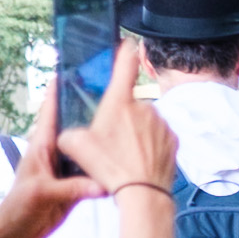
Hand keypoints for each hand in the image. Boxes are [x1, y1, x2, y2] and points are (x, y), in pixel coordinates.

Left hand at [0, 42, 172, 237]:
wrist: (19, 232)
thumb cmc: (21, 207)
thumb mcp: (44, 194)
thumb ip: (72, 189)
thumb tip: (102, 185)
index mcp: (42, 145)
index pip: (51, 111)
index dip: (59, 89)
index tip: (71, 68)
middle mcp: (56, 152)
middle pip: (74, 124)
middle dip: (88, 107)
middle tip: (110, 89)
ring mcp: (66, 168)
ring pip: (86, 146)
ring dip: (100, 135)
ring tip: (122, 117)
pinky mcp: (75, 184)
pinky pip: (93, 168)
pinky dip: (105, 162)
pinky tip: (122, 155)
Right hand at [55, 36, 175, 200]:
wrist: (143, 194)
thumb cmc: (109, 167)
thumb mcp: (75, 148)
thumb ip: (67, 133)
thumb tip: (65, 134)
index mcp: (119, 101)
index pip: (124, 65)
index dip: (125, 51)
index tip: (128, 43)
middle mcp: (144, 106)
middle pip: (130, 104)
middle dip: (121, 117)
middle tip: (112, 141)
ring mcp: (161, 123)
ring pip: (145, 122)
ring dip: (136, 133)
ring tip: (126, 156)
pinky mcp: (173, 140)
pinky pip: (158, 137)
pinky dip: (151, 146)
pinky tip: (141, 162)